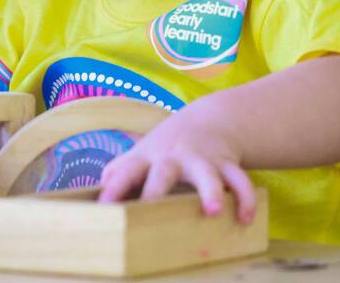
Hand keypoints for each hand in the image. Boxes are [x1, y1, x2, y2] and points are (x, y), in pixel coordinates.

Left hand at [97, 108, 257, 223]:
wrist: (208, 121)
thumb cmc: (165, 148)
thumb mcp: (141, 155)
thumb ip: (119, 172)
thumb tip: (94, 195)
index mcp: (148, 157)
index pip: (126, 170)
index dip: (114, 187)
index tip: (105, 206)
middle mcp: (173, 157)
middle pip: (164, 172)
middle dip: (158, 190)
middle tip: (153, 208)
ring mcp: (202, 159)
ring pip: (208, 175)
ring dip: (211, 192)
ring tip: (213, 212)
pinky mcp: (227, 164)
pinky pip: (240, 181)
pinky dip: (245, 198)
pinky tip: (245, 218)